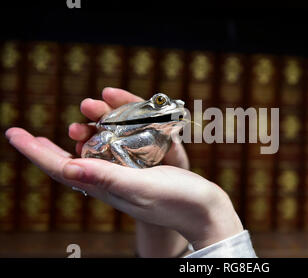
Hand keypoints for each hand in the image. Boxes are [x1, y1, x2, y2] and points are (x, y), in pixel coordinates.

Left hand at [5, 88, 242, 251]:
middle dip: (73, 131)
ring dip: (100, 121)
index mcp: (106, 187)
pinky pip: (130, 140)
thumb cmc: (177, 203)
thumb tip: (67, 167)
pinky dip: (125, 123)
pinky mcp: (148, 164)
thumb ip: (107, 177)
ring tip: (99, 104)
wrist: (207, 209)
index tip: (14, 133)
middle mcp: (114, 179)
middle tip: (78, 112)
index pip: (61, 168)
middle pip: (81, 153)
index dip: (35, 151)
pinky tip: (128, 115)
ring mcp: (131, 171)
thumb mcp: (141, 189)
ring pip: (106, 143)